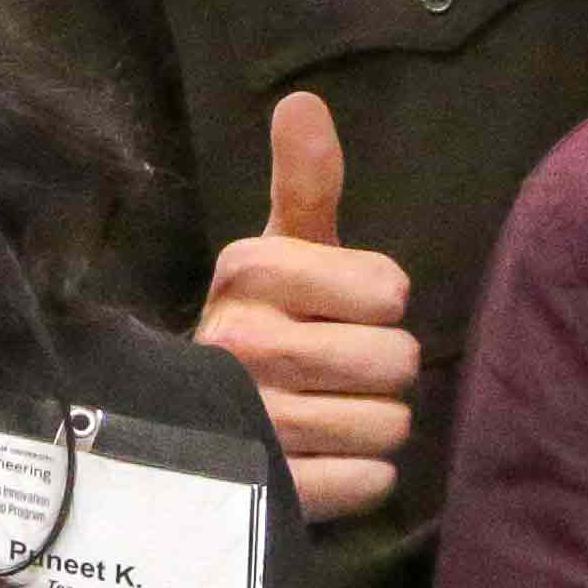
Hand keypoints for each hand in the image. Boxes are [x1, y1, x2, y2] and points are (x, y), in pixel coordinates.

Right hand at [200, 92, 415, 525]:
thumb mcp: (280, 251)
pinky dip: (362, 478)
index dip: (379, 303)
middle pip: (397, 361)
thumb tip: (303, 100)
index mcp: (250, 273)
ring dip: (373, 426)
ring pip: (389, 426)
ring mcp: (251, 420)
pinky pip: (369, 483)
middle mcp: (241, 343)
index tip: (340, 310)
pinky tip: (325, 461)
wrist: (191, 422)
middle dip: (382, 369)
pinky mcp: (267, 487)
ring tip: (328, 414)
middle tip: (338, 371)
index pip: (389, 290)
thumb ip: (306, 181)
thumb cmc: (264, 324)